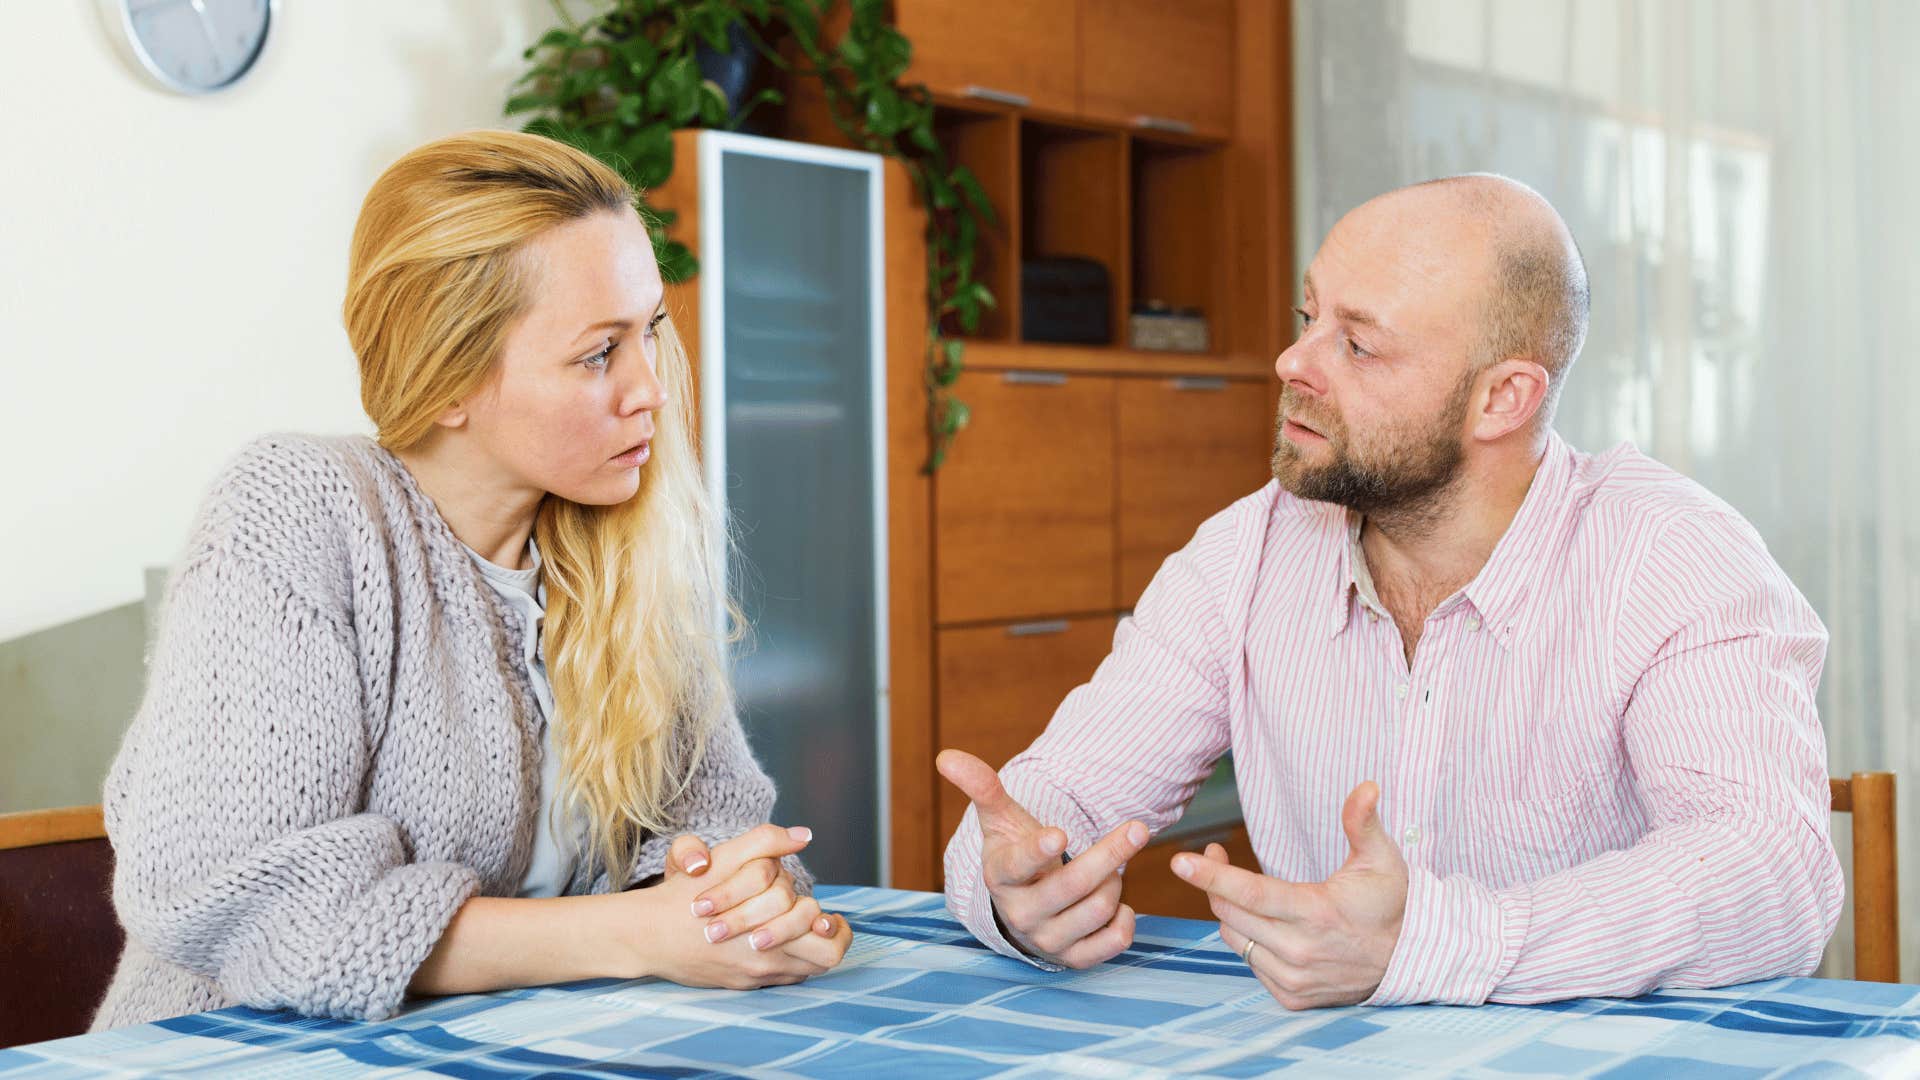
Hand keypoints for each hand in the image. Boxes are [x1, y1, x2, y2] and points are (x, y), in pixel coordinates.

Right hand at [624, 826, 852, 988]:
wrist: (647, 936)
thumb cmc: (685, 895)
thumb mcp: (725, 858)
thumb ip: (766, 842)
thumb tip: (804, 835)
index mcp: (769, 932)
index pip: (825, 936)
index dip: (835, 926)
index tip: (830, 915)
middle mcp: (766, 961)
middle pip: (824, 959)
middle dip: (828, 938)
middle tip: (822, 922)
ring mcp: (754, 976)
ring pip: (806, 973)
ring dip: (810, 951)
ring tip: (805, 932)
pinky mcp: (740, 985)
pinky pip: (782, 980)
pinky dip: (789, 962)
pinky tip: (778, 941)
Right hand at [937, 748, 1146, 967]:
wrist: (1023, 906)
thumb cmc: (1016, 853)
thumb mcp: (1000, 820)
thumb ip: (981, 787)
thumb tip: (946, 757)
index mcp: (1001, 876)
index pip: (1018, 866)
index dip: (1038, 851)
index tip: (1060, 834)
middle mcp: (1022, 914)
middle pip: (1074, 885)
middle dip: (1111, 854)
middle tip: (1137, 828)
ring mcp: (1048, 941)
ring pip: (1100, 908)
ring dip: (1114, 882)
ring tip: (1105, 872)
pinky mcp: (1074, 961)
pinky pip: (1115, 941)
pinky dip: (1125, 918)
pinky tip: (1116, 903)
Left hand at [1173, 781, 1406, 1009]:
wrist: (1407, 960)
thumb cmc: (1390, 903)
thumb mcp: (1382, 859)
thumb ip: (1363, 823)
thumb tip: (1365, 786)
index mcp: (1317, 914)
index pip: (1251, 894)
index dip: (1213, 876)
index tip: (1180, 861)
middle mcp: (1300, 951)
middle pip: (1232, 913)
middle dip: (1215, 880)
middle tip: (1217, 852)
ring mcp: (1294, 979)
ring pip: (1234, 939)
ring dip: (1229, 910)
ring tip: (1243, 889)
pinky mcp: (1291, 998)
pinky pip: (1249, 963)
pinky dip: (1248, 939)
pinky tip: (1265, 924)